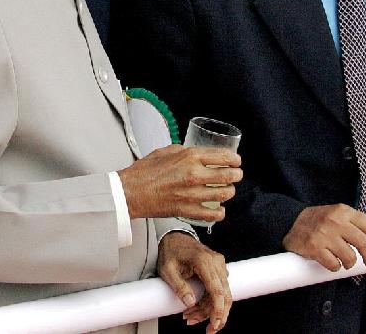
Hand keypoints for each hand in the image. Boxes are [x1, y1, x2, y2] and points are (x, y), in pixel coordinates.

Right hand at [118, 145, 241, 221]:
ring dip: (230, 192)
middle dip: (236, 175)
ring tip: (228, 191)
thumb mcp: (164, 151)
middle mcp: (193, 175)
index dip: (234, 159)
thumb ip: (183, 151)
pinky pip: (212, 215)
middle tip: (236, 175)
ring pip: (223, 195)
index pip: (223, 156)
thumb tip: (196, 154)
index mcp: (189, 157)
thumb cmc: (143, 172)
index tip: (236, 161)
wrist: (129, 192)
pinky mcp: (187, 210)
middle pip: (228, 176)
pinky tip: (219, 210)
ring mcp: (191, 194)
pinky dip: (220, 213)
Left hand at [157, 231, 230, 332]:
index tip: (215, 324)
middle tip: (207, 329)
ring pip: (223, 295)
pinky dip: (210, 302)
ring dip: (209, 310)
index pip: (217, 290)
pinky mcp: (219, 270)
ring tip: (191, 317)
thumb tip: (190, 302)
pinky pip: (219, 290)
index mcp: (203, 261)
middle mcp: (216, 262)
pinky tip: (197, 308)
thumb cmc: (171, 251)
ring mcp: (219, 265)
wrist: (174, 238)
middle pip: (224, 295)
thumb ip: (179, 286)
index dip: (218, 310)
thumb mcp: (167, 270)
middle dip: (215, 315)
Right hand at [282, 204, 365, 271]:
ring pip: (350, 257)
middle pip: (363, 243)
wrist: (289, 221)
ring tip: (346, 262)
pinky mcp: (313, 247)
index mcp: (344, 211)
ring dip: (350, 263)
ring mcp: (323, 234)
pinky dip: (335, 267)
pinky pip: (333, 264)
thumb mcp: (342, 216)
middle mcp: (334, 221)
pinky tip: (332, 262)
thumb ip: (364, 224)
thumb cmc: (320, 220)